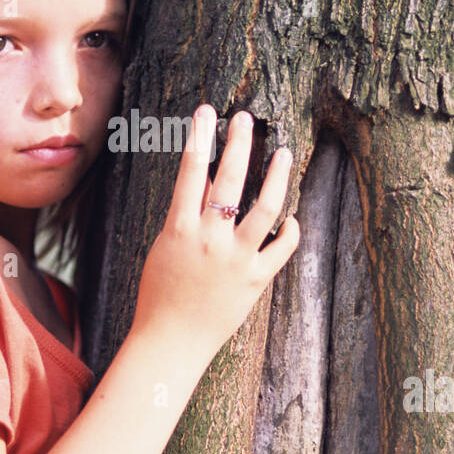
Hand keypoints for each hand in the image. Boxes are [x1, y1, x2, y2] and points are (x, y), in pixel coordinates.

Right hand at [132, 104, 299, 364]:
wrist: (170, 342)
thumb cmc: (160, 293)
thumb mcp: (166, 246)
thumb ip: (189, 213)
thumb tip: (212, 178)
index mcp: (180, 228)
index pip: (192, 171)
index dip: (200, 136)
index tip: (208, 111)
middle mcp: (211, 239)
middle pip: (230, 180)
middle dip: (239, 143)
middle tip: (246, 119)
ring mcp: (237, 259)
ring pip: (266, 208)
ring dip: (277, 177)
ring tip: (284, 153)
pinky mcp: (256, 280)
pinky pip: (281, 249)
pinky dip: (290, 232)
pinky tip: (293, 218)